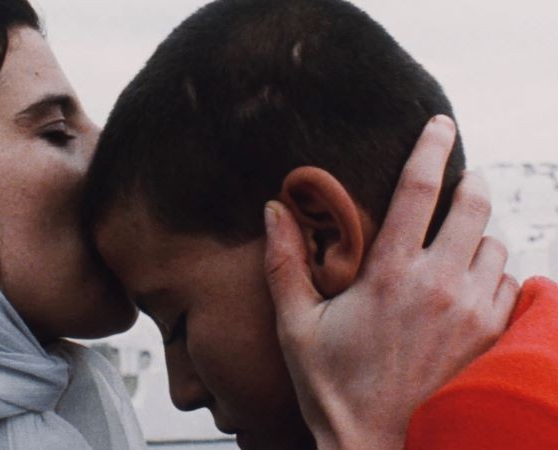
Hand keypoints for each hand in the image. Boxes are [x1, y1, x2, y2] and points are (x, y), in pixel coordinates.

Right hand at [263, 116, 518, 449]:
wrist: (380, 448)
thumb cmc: (335, 388)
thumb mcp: (296, 326)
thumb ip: (284, 263)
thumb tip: (274, 210)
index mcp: (390, 274)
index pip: (419, 190)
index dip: (430, 147)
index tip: (439, 123)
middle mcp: (440, 285)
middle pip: (475, 206)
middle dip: (471, 182)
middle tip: (462, 177)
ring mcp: (475, 312)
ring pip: (497, 245)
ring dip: (481, 236)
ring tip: (458, 245)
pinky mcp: (494, 338)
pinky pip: (511, 284)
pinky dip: (495, 275)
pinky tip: (470, 287)